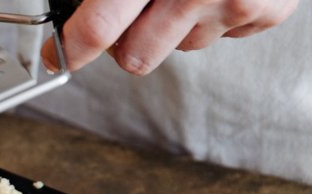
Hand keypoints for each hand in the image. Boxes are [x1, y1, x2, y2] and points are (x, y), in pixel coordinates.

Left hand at [41, 0, 298, 74]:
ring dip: (172, 24)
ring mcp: (236, 2)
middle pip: (135, 57)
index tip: (56, 56)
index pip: (100, 28)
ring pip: (179, 48)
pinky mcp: (268, 11)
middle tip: (128, 10)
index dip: (71, 48)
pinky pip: (217, 35)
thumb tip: (70, 11)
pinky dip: (209, 15)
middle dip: (125, 40)